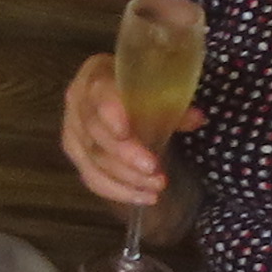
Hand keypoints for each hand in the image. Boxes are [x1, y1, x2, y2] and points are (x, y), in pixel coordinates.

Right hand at [60, 48, 177, 209]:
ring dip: (126, 178)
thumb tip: (198, 119)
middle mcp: (78, 101)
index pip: (98, 94)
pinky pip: (92, 178)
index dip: (110, 113)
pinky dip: (119, 191)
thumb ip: (174, 103)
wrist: (125, 95)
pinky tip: (144, 197)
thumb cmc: (142, 87)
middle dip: (125, 155)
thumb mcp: (160, 88)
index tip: (124, 132)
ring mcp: (73, 130)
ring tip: (157, 186)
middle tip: (154, 168)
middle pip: (95, 133)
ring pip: (93, 160)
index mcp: (96, 74)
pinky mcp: (77, 155)